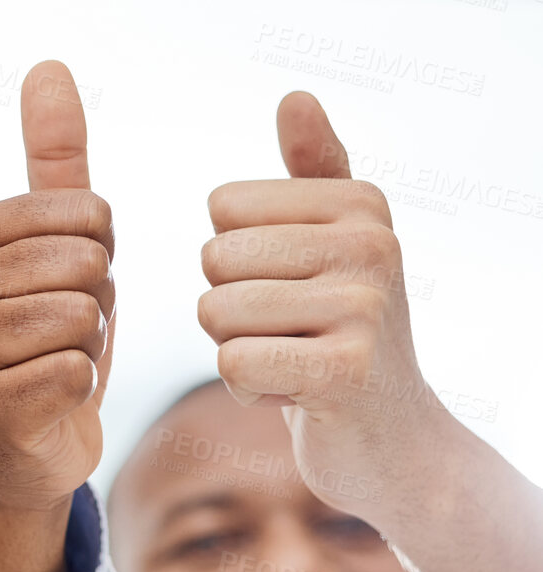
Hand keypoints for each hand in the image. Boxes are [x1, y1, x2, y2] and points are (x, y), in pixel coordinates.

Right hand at [0, 61, 113, 517]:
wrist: (25, 448)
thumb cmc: (45, 339)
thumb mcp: (59, 245)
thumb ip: (55, 159)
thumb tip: (48, 66)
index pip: (89, 212)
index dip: (102, 254)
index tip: (64, 285)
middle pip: (87, 264)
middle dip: (96, 303)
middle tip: (59, 333)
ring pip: (82, 318)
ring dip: (88, 349)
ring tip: (50, 363)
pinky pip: (75, 373)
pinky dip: (78, 391)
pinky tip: (45, 400)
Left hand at [198, 93, 446, 521]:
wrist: (391, 440)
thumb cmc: (340, 335)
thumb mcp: (333, 245)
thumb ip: (313, 172)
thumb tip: (296, 97)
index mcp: (359, 202)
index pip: (223, 209)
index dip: (233, 262)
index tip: (288, 289)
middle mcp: (371, 242)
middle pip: (214, 260)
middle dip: (229, 311)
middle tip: (287, 333)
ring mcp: (364, 304)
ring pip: (216, 313)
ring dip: (236, 351)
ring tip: (293, 361)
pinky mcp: (345, 370)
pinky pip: (233, 363)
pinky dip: (248, 390)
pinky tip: (296, 395)